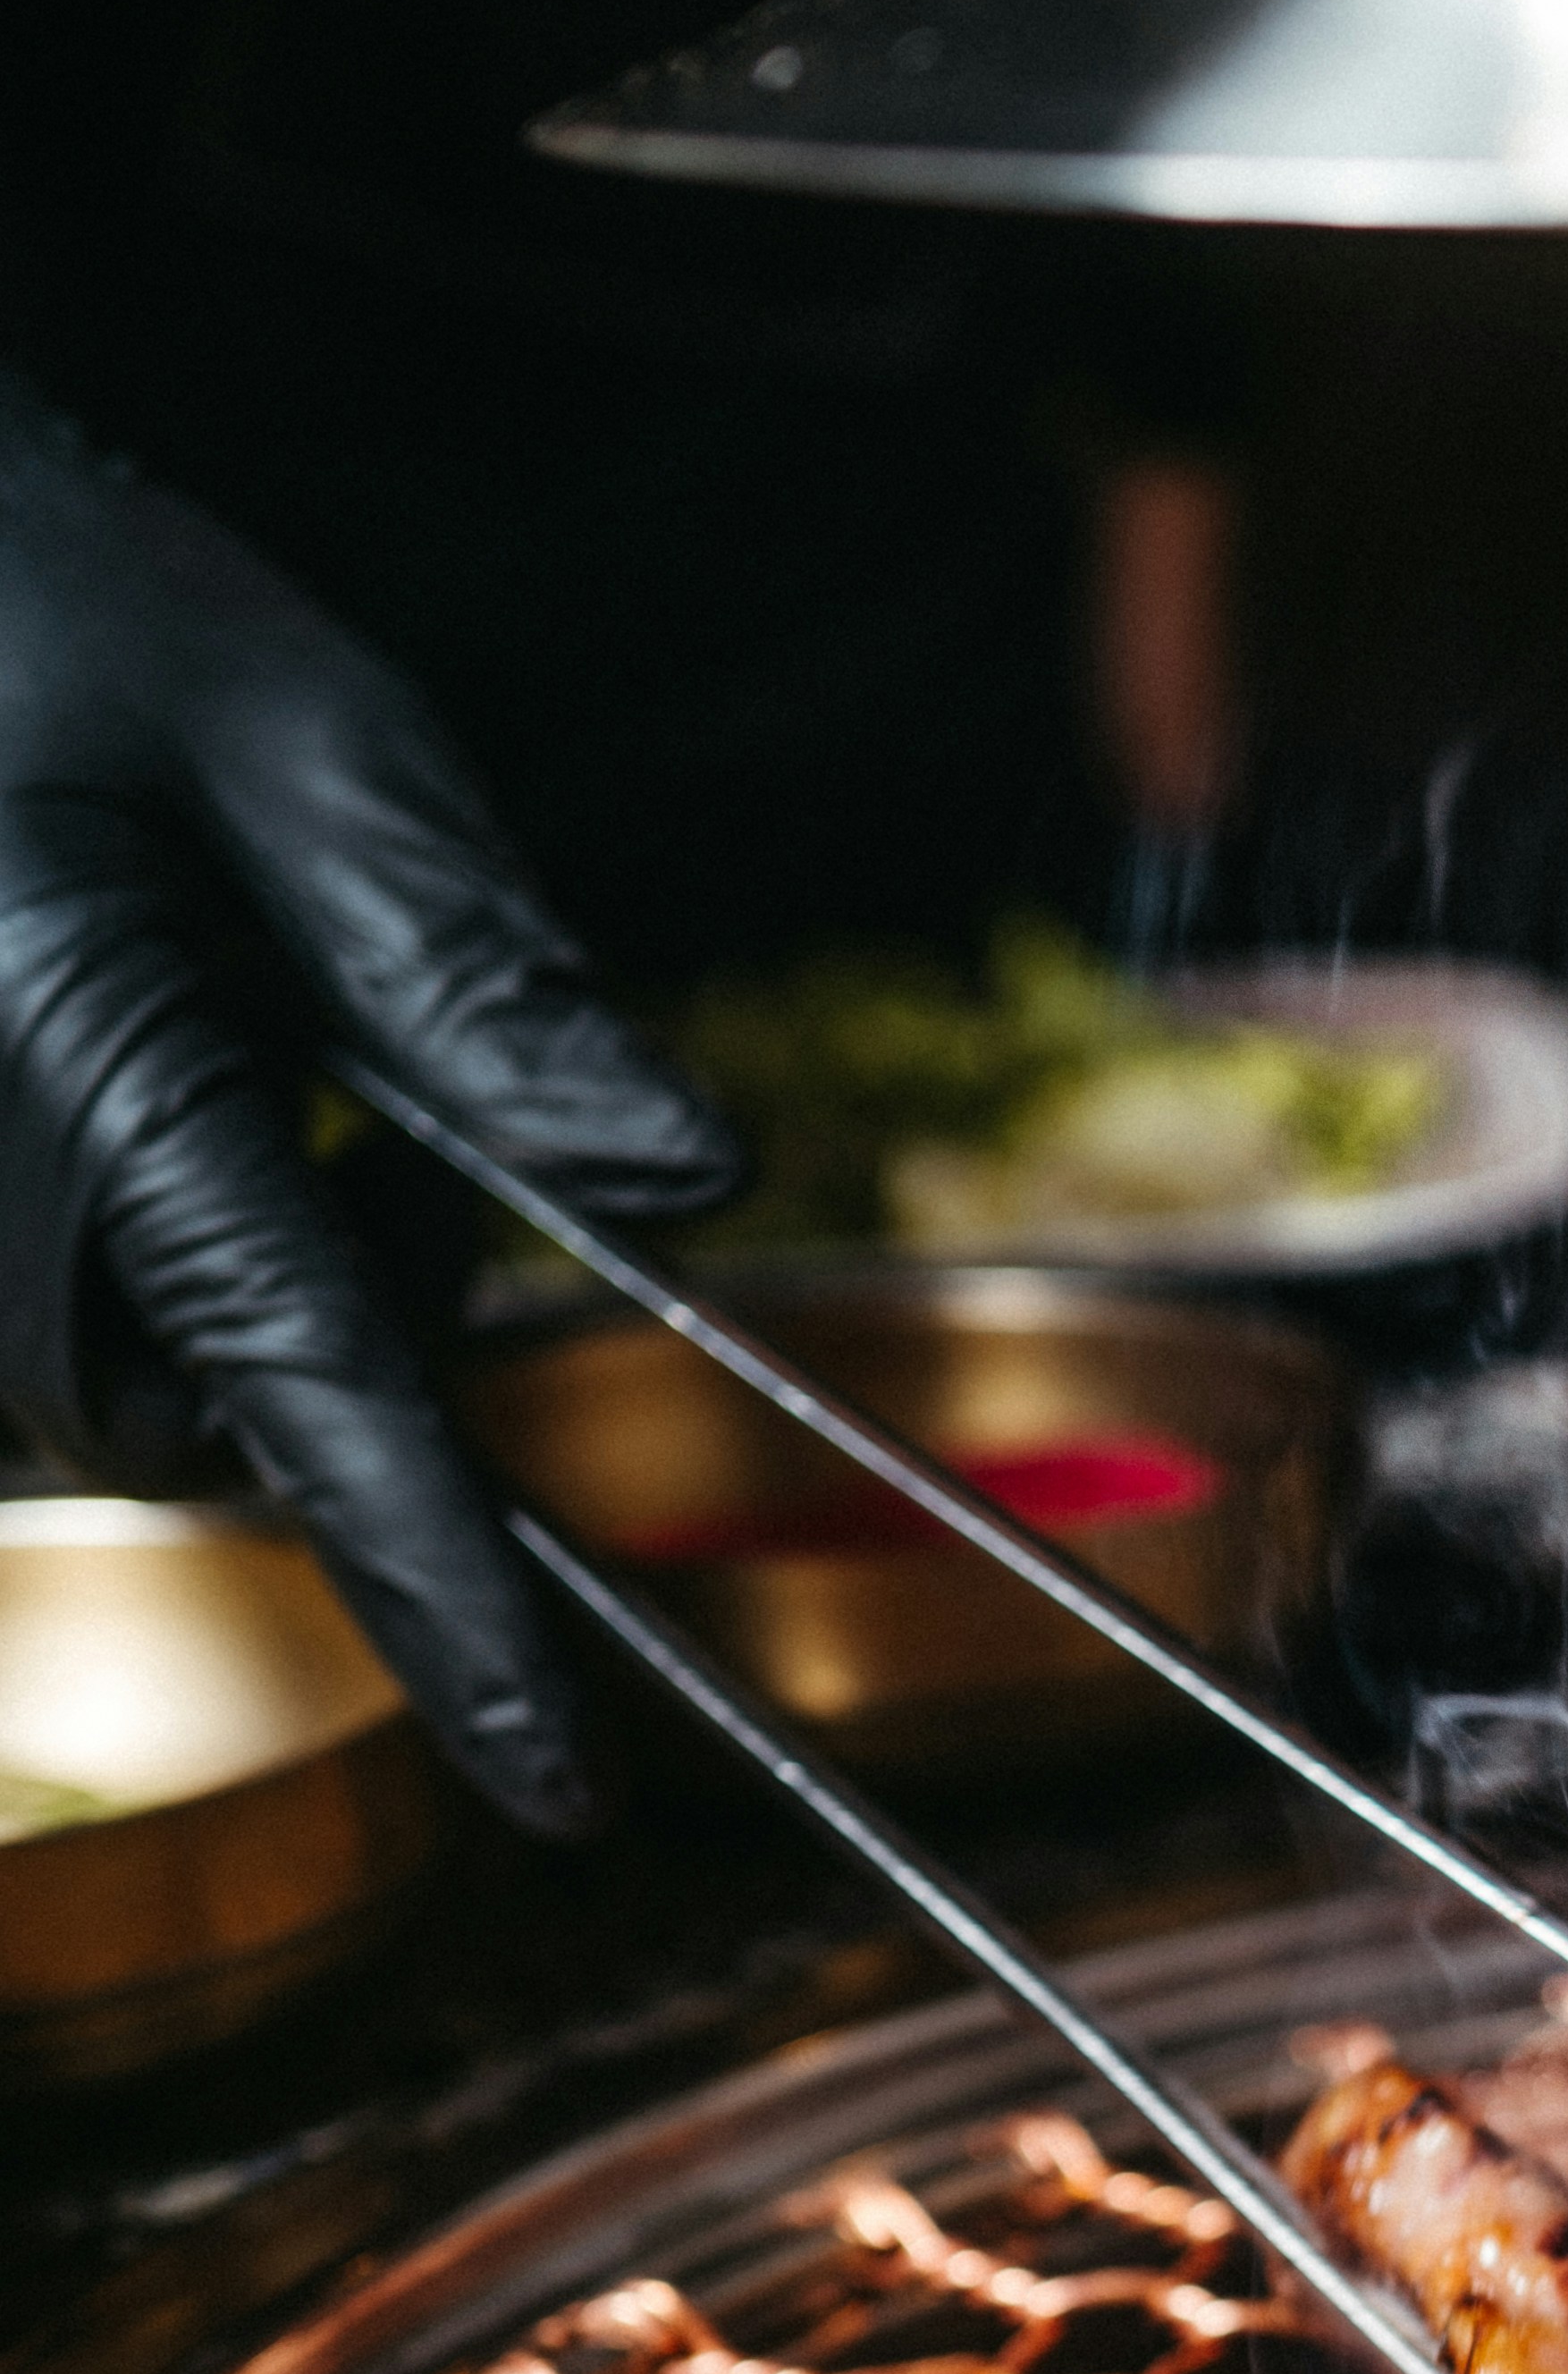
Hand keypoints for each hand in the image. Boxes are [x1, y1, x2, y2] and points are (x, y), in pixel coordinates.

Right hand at [0, 379, 738, 1831]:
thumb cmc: (29, 583)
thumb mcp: (301, 737)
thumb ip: (487, 975)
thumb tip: (695, 1181)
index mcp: (91, 1075)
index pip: (323, 1410)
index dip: (458, 1615)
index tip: (565, 1789)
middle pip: (230, 1407)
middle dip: (360, 1314)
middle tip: (381, 1094)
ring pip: (142, 1365)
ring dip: (253, 1253)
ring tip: (233, 1011)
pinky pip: (57, 1297)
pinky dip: (157, 1212)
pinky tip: (137, 1021)